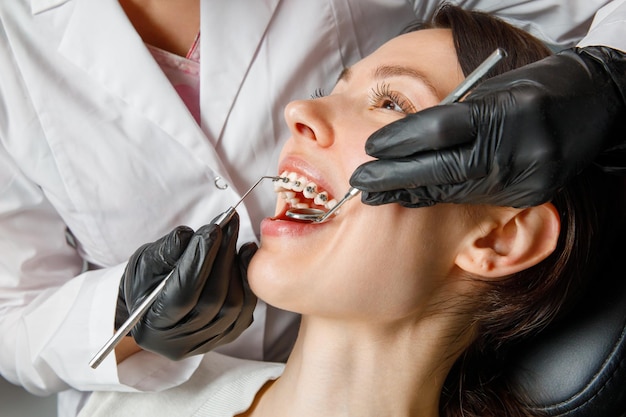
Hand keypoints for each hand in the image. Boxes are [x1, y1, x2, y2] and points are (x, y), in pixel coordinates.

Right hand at [115, 213, 257, 359]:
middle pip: (212, 300)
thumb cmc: (146, 282)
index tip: (212, 230)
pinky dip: (248, 279)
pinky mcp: (227, 336)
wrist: (154, 305)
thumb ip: (164, 252)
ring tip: (233, 236)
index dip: (199, 260)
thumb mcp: (145, 263)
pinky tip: (244, 255)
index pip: (183, 294)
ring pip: (233, 305)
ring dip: (236, 266)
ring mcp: (206, 342)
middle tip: (229, 224)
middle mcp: (180, 343)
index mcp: (152, 326)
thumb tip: (187, 235)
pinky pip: (246, 308)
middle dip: (222, 257)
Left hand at [350, 46, 625, 207]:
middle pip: (442, 169)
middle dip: (395, 178)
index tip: (372, 146)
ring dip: (411, 194)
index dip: (401, 140)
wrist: (600, 104)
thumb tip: (409, 136)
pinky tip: (412, 198)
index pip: (440, 131)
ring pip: (454, 190)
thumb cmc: (542, 86)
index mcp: (508, 113)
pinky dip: (440, 197)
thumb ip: (457, 115)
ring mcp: (525, 178)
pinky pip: (474, 198)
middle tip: (359, 183)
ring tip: (374, 196)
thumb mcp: (497, 88)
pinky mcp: (529, 196)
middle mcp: (517, 150)